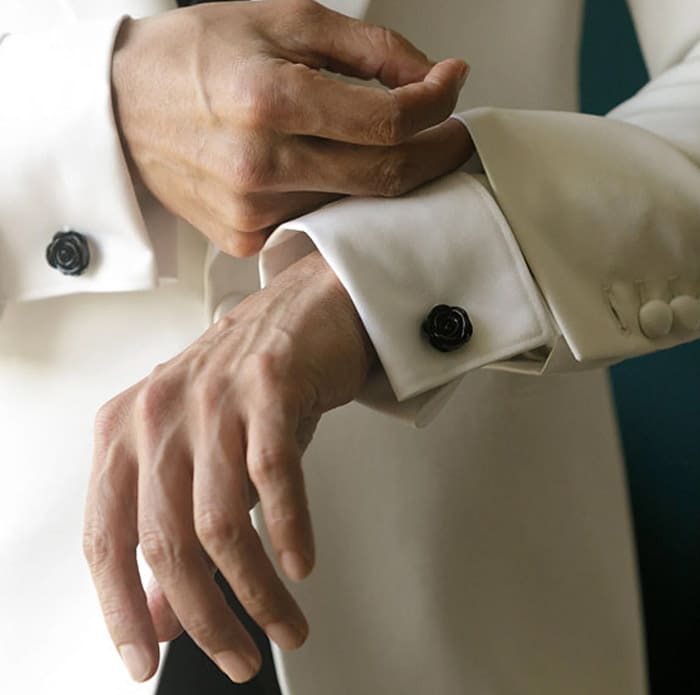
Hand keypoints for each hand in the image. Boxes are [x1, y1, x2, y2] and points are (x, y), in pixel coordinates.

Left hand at [83, 252, 373, 683]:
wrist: (305, 309)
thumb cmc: (250, 384)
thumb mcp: (200, 456)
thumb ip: (173, 531)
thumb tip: (162, 613)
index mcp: (126, 431)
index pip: (105, 538)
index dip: (121, 609)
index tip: (143, 660)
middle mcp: (160, 414)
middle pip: (166, 543)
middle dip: (207, 617)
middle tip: (239, 654)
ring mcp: (213, 398)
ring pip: (220, 522)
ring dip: (256, 590)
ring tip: (284, 624)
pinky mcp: (267, 387)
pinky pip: (272, 475)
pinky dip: (288, 529)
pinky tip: (300, 564)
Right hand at [111, 0, 472, 255]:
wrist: (125, 109)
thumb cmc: (195, 57)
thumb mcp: (282, 20)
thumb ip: (368, 49)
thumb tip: (431, 77)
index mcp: (269, 99)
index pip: (389, 123)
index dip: (438, 108)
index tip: (452, 90)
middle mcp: (260, 164)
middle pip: (384, 178)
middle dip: (435, 155)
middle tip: (454, 133)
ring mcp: (251, 210)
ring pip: (354, 204)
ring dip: (385, 176)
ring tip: (386, 144)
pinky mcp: (244, 237)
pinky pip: (316, 222)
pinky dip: (338, 197)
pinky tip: (330, 170)